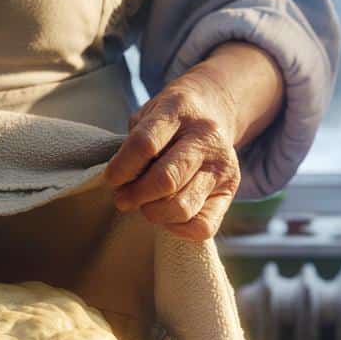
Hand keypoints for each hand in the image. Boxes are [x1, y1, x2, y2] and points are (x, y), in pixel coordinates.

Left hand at [105, 68, 241, 241]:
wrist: (214, 111)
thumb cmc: (171, 120)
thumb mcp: (148, 114)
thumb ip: (135, 144)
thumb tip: (121, 183)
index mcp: (179, 110)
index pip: (145, 143)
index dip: (122, 167)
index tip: (111, 179)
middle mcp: (205, 138)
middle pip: (165, 180)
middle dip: (136, 195)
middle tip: (123, 199)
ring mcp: (221, 167)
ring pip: (183, 207)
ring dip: (154, 213)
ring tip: (145, 205)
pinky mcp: (229, 190)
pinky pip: (203, 227)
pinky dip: (179, 229)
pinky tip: (168, 217)